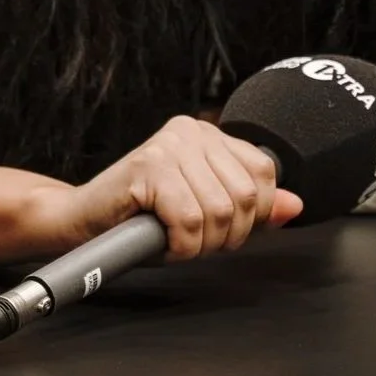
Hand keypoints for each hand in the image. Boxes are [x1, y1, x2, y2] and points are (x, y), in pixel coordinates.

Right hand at [30, 115, 302, 261]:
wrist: (81, 222)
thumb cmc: (139, 218)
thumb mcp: (205, 211)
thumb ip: (250, 208)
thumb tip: (294, 204)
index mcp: (206, 134)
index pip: (263, 172)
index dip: (251, 215)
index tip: (218, 228)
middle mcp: (188, 131)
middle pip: (244, 197)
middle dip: (225, 235)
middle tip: (193, 239)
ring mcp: (167, 146)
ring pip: (219, 212)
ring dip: (200, 243)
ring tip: (175, 239)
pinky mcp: (147, 167)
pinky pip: (189, 220)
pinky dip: (180, 244)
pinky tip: (162, 241)